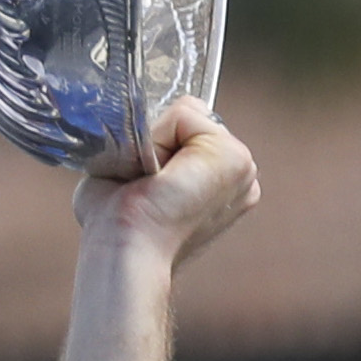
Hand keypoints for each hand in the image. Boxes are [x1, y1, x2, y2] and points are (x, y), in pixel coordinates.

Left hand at [73, 97, 257, 270]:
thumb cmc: (116, 225)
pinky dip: (158, 136)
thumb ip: (140, 148)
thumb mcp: (125, 175)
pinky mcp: (236, 156)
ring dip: (157, 142)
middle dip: (158, 143)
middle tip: (146, 184)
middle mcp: (240, 175)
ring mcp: (244, 165)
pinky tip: (159, 174)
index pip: (186, 132)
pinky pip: (185, 113)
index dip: (156, 149)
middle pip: (189, 120)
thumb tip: (133, 131)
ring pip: (187, 115)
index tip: (146, 185)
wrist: (125, 247)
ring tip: (152, 181)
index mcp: (220, 183)